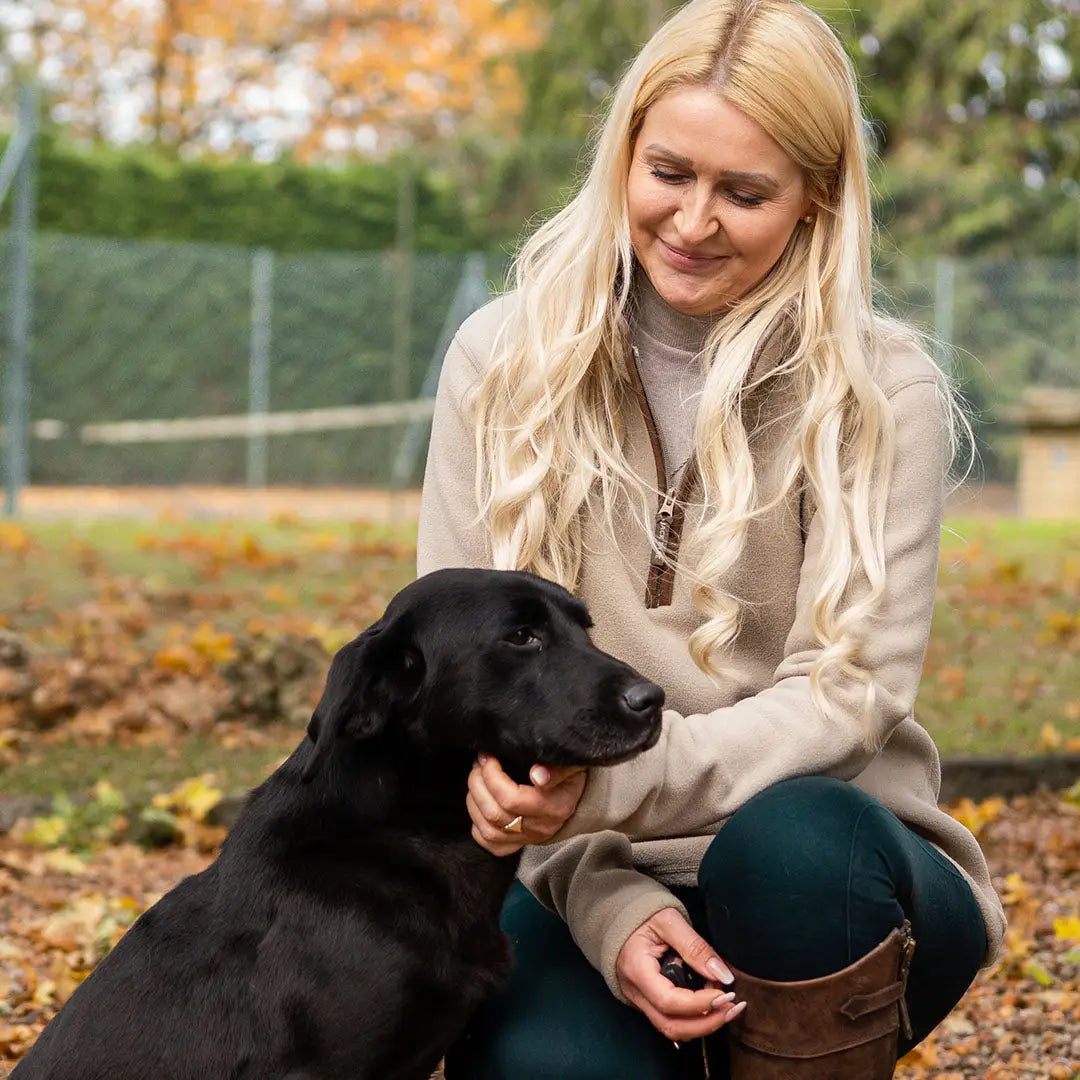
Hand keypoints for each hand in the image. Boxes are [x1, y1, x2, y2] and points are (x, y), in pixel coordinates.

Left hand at [466, 754, 586, 855]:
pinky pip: (491, 845)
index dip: (492, 776)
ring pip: (489, 830)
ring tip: (476, 779)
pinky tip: (479, 805)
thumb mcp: (571, 765)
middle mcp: (541, 827)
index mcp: (555, 807)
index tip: (488, 756)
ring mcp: (529, 839)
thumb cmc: (572, 775)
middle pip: (495, 814)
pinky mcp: (519, 844)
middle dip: (478, 784)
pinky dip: (478, 826)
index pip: (512, 799)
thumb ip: (556, 769)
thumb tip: (537, 774)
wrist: (580, 798)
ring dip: (473, 802)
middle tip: (479, 763)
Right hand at [616, 907, 744, 1042]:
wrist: (617, 916)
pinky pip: (670, 1020)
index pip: (669, 1001)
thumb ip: (695, 947)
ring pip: (671, 1029)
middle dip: (707, 1023)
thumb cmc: (641, 915)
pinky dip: (694, 1018)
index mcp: (636, 969)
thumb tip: (723, 976)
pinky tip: (711, 1003)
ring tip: (727, 1006)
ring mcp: (639, 1000)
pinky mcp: (646, 1002)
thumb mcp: (669, 921)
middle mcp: (635, 992)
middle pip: (671, 1026)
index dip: (700, 1004)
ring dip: (703, 1024)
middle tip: (733, 1007)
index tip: (726, 993)